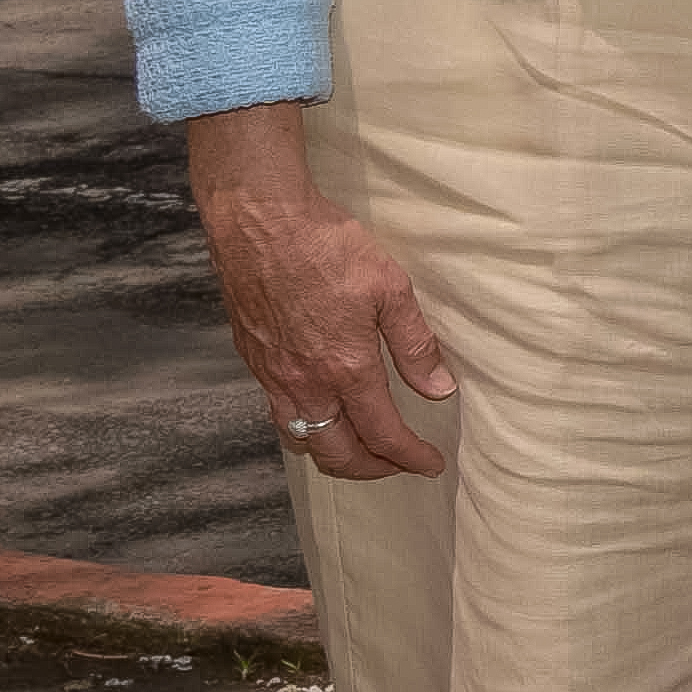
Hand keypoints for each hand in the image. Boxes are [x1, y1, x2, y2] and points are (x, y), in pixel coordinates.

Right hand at [185, 104, 453, 479]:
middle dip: (370, 469)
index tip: (430, 465)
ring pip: (301, 439)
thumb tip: (439, 389)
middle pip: (335, 454)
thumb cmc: (326, 247)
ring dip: (332, 453)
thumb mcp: (391, 290)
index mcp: (345, 369)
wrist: (259, 222)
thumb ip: (415, 345)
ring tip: (359, 447)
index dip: (409, 457)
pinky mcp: (252, 359)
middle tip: (397, 463)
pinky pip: (278, 412)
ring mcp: (272, 375)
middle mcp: (304, 383)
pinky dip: (304, 426)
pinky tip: (320, 410)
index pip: (382, 434)